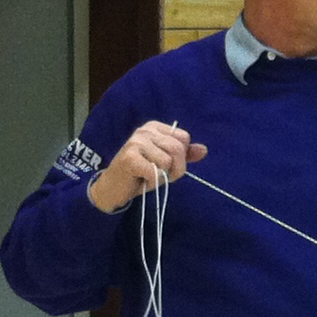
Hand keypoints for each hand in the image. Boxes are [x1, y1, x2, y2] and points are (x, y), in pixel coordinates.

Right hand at [88, 121, 205, 211]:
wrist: (113, 188)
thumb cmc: (140, 174)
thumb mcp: (166, 163)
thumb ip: (184, 155)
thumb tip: (204, 150)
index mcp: (155, 127)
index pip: (184, 138)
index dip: (181, 157)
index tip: (166, 165)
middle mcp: (145, 130)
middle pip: (178, 149)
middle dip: (175, 169)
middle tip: (159, 175)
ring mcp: (136, 142)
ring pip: (168, 161)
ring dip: (163, 176)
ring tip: (148, 176)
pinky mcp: (130, 157)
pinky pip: (156, 172)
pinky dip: (152, 181)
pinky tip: (141, 179)